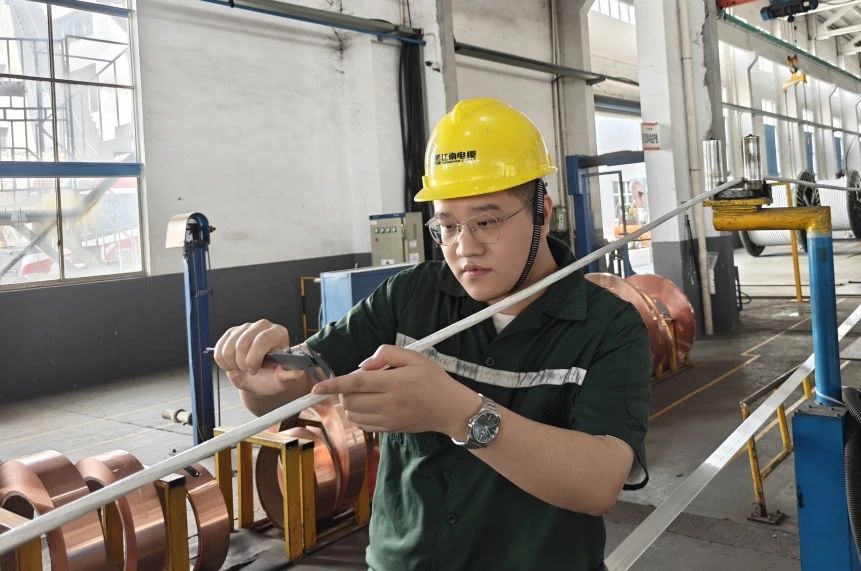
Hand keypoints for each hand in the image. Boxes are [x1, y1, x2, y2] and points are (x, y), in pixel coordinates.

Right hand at [213, 319, 308, 397]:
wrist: (259, 379)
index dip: (254, 358)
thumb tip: (298, 372)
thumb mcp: (283, 379)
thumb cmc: (273, 377)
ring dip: (233, 364)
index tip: (254, 370)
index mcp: (278, 333)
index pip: (262, 340)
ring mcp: (245, 328)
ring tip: (243, 368)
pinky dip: (223, 362)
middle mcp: (263, 326)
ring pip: (229, 347)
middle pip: (243, 343)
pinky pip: (219, 349)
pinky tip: (234, 364)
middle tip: (250, 371)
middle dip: (242, 363)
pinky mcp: (231, 333)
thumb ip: (289, 375)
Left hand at [311, 345, 479, 435]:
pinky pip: (362, 425)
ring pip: (353, 414)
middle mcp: (388, 403)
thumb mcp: (415, 357)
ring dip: (349, 403)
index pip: (356, 384)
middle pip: (349, 401)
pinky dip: (358, 414)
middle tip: (358, 382)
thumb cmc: (434, 380)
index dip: (333, 384)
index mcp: (394, 383)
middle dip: (343, 390)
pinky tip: (369, 405)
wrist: (450, 410)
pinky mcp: (389, 430)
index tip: (316, 387)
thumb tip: (363, 366)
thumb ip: (387, 354)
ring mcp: (388, 420)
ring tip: (364, 393)